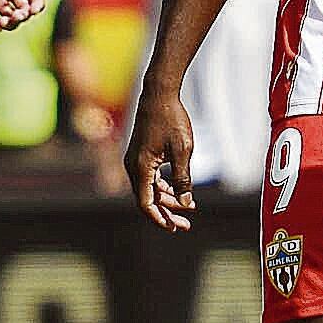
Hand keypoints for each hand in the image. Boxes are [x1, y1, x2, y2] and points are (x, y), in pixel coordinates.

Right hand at [124, 84, 199, 233]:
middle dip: (167, 213)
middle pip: (147, 199)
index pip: (145, 203)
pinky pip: (150, 178)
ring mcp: (135, 160)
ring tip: (189, 207)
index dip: (159, 218)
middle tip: (186, 224)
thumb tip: (185, 203)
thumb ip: (183, 178)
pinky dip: (164, 186)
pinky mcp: (141, 154)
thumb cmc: (172, 120)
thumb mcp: (183, 151)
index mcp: (140, 167)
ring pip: (150, 189)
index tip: (175, 228)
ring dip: (167, 200)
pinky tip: (180, 191)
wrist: (160, 94)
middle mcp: (133, 166)